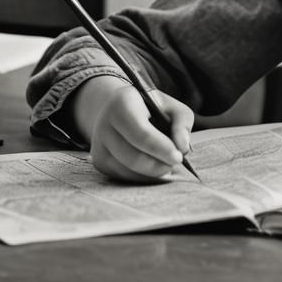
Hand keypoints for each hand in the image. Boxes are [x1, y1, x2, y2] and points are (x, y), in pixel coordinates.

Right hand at [70, 75, 192, 182]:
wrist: (116, 108)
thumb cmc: (149, 107)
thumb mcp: (170, 105)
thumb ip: (182, 122)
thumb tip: (183, 148)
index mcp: (122, 104)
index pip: (141, 133)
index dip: (161, 148)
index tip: (178, 157)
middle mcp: (104, 125)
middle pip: (133, 156)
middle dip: (158, 165)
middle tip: (176, 163)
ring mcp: (99, 145)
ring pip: (127, 170)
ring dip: (151, 173)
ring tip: (167, 165)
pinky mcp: (99, 162)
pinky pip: (123, 176)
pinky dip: (142, 177)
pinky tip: (154, 169)